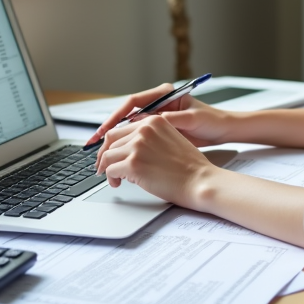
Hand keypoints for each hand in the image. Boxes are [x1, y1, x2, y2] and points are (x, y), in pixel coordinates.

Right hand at [88, 84, 235, 172]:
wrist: (223, 131)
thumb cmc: (212, 121)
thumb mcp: (192, 119)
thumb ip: (172, 118)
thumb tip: (151, 121)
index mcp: (164, 94)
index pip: (133, 102)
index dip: (116, 116)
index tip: (106, 130)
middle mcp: (158, 104)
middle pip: (126, 116)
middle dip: (109, 130)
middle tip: (95, 145)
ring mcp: (156, 117)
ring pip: (128, 129)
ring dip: (114, 141)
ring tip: (101, 154)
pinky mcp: (158, 131)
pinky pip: (136, 138)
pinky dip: (125, 147)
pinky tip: (116, 157)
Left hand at [95, 114, 216, 206]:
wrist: (200, 180)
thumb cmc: (189, 166)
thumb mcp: (170, 139)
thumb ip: (150, 137)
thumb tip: (128, 147)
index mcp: (154, 120)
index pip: (122, 127)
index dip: (112, 142)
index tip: (108, 152)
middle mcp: (144, 129)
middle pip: (111, 139)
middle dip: (105, 155)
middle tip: (103, 166)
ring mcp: (137, 145)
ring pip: (108, 155)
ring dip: (107, 168)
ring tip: (114, 178)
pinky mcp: (133, 163)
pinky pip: (111, 170)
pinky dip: (111, 178)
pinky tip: (118, 183)